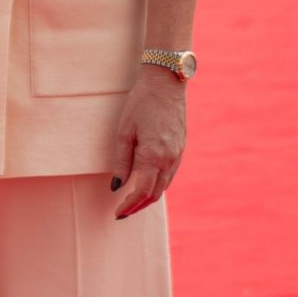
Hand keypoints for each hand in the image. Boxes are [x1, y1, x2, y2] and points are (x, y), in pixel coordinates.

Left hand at [110, 68, 188, 219]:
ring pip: (164, 186)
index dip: (129, 205)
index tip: (117, 213)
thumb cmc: (140, 103)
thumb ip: (121, 161)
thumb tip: (117, 186)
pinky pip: (169, 175)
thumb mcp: (124, 131)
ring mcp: (178, 155)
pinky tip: (146, 185)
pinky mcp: (180, 150)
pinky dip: (157, 185)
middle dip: (138, 206)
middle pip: (154, 194)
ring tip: (131, 202)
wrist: (166, 84)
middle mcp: (169, 159)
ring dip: (148, 198)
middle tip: (122, 213)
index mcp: (153, 155)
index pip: (141, 191)